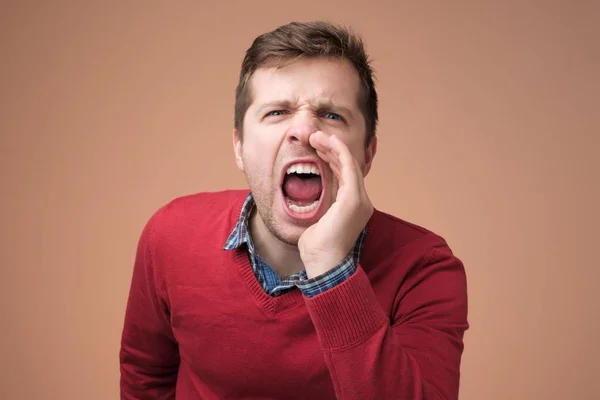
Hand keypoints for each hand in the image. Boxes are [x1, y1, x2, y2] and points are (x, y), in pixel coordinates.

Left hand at [298, 131, 373, 277]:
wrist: (323, 263)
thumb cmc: (316, 248)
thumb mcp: (317, 221)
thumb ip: (319, 206)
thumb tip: (306, 197)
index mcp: (353, 207)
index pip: (344, 175)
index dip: (331, 158)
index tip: (316, 147)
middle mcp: (361, 201)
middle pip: (347, 166)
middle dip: (331, 149)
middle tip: (314, 137)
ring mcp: (360, 199)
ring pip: (348, 163)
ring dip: (332, 146)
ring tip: (316, 136)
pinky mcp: (354, 198)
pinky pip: (348, 166)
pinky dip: (338, 151)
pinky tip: (326, 142)